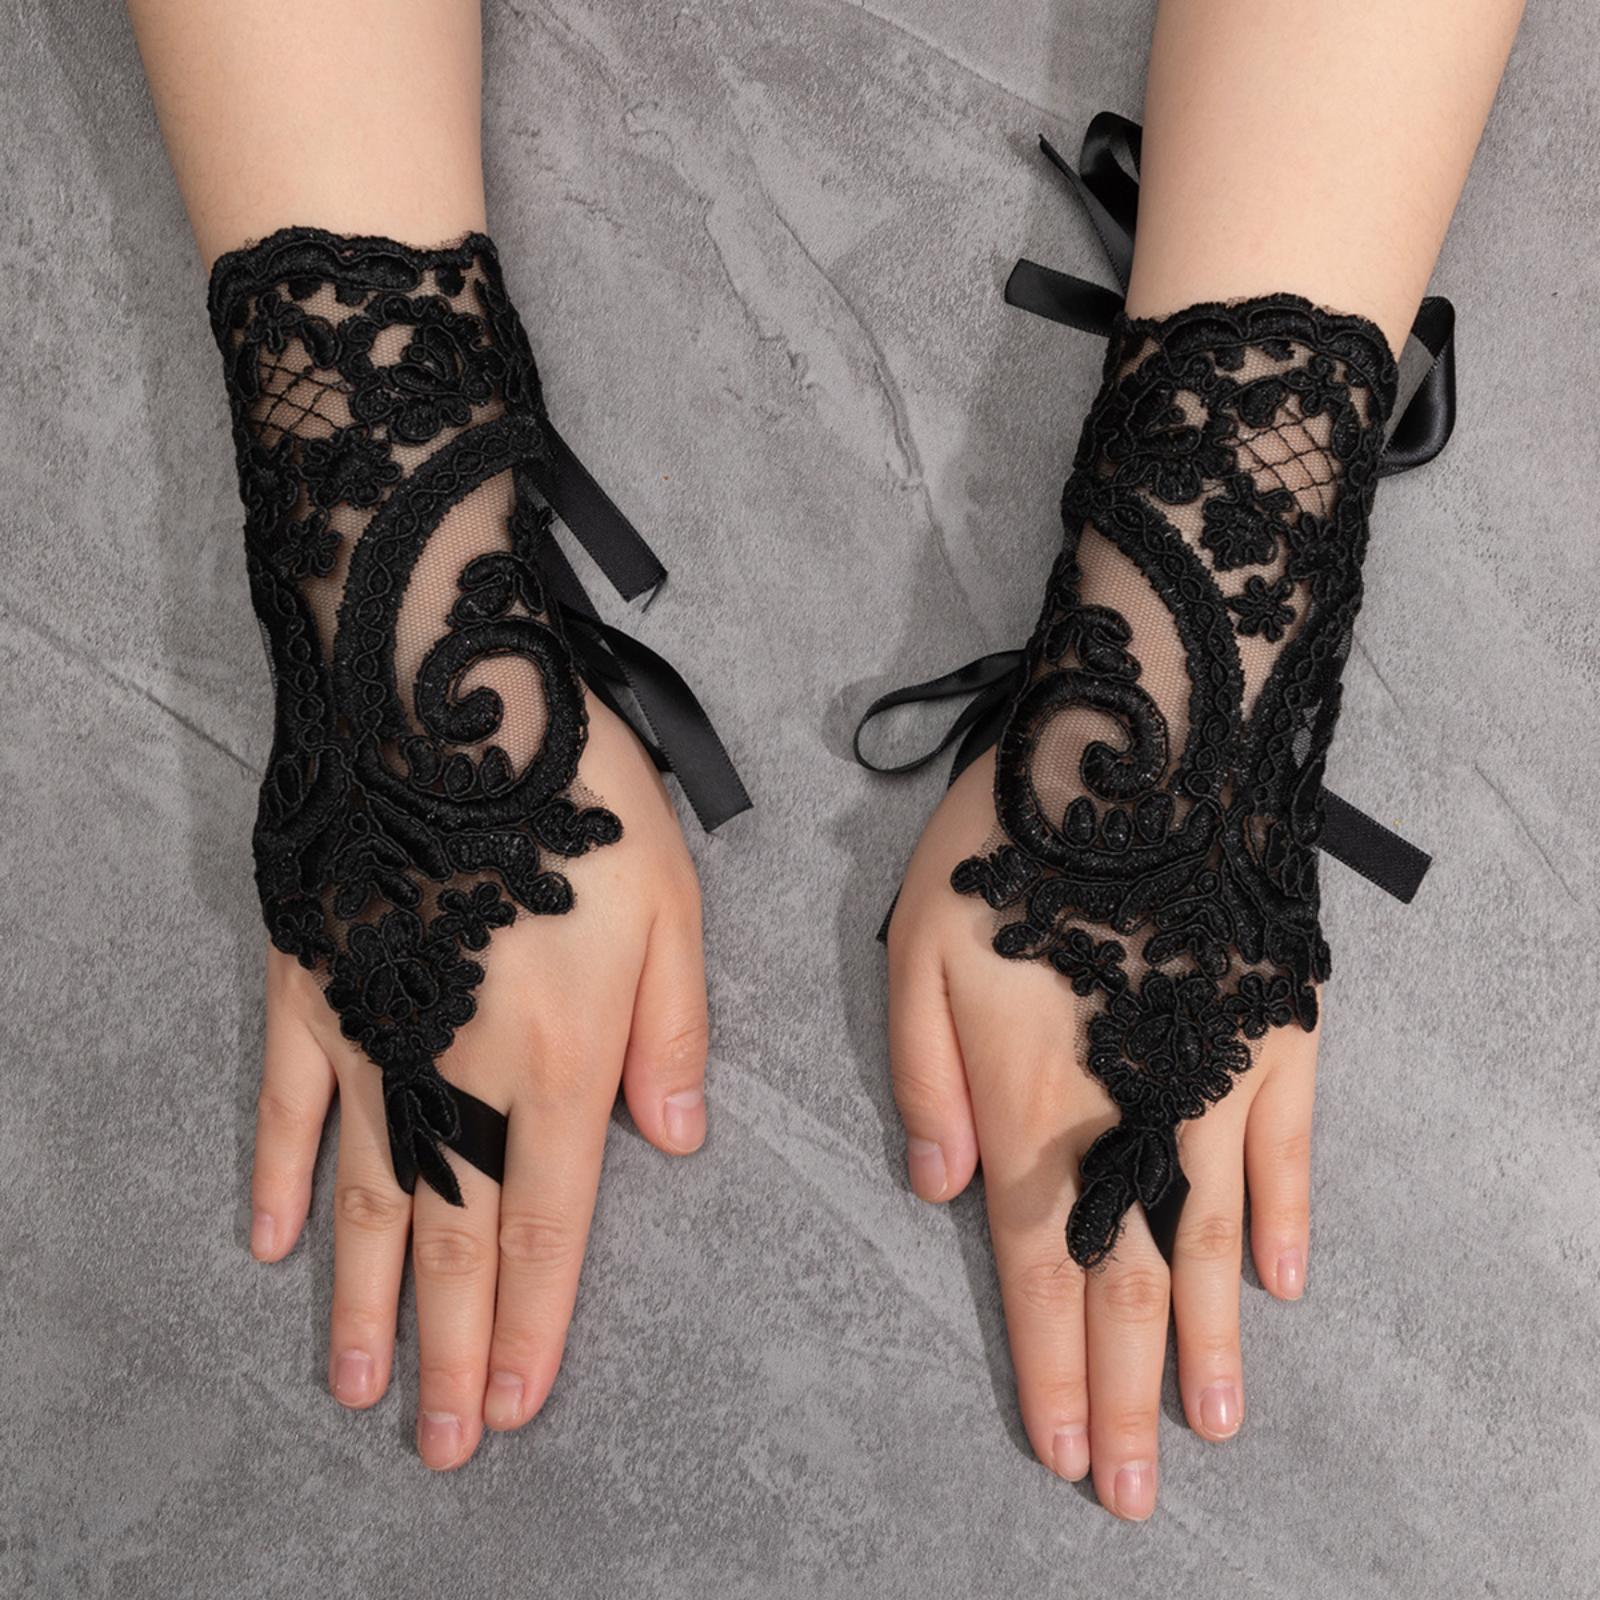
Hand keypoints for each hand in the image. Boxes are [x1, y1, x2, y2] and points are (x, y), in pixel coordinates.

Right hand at [244, 697, 707, 1470]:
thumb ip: (673, 1032)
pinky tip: (278, 1242)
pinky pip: (292, 1106)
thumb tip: (677, 1143)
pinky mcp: (310, 987)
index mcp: (562, 1059)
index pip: (546, 1226)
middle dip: (450, 1351)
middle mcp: (461, 1073)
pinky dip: (285, 1178)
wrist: (442, 698)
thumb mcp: (672, 903)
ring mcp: (374, 1036)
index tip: (514, 1406)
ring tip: (357, 1385)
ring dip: (365, 1301)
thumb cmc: (577, 796)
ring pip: (370, 1200)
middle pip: (454, 1240)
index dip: (532, 1324)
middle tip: (435, 1448)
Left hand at [887, 749, 1315, 1519]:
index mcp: (1035, 1103)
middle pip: (1131, 1283)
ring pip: (1215, 1242)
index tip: (1061, 1450)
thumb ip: (925, 1078)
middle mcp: (1133, 1117)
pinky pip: (1288, 1153)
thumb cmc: (1016, 844)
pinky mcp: (1280, 1033)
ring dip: (1211, 1341)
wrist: (1150, 749)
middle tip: (1131, 1493)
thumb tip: (939, 1188)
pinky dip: (1284, 1224)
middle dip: (1125, 1392)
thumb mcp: (918, 947)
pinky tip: (1283, 1283)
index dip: (1049, 1364)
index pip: (1038, 1267)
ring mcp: (1220, 1081)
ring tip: (1213, 1423)